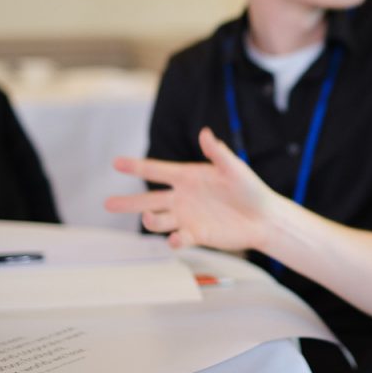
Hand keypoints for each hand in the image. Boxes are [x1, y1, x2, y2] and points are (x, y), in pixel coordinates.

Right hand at [104, 127, 276, 250]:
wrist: (264, 218)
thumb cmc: (251, 190)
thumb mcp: (234, 169)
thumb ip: (218, 153)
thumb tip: (205, 132)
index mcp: (188, 176)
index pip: (157, 170)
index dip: (136, 166)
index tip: (115, 163)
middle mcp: (183, 197)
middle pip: (149, 198)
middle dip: (128, 202)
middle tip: (107, 203)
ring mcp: (187, 217)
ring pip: (159, 219)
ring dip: (151, 220)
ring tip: (149, 217)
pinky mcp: (196, 234)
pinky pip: (178, 238)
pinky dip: (174, 239)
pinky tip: (176, 239)